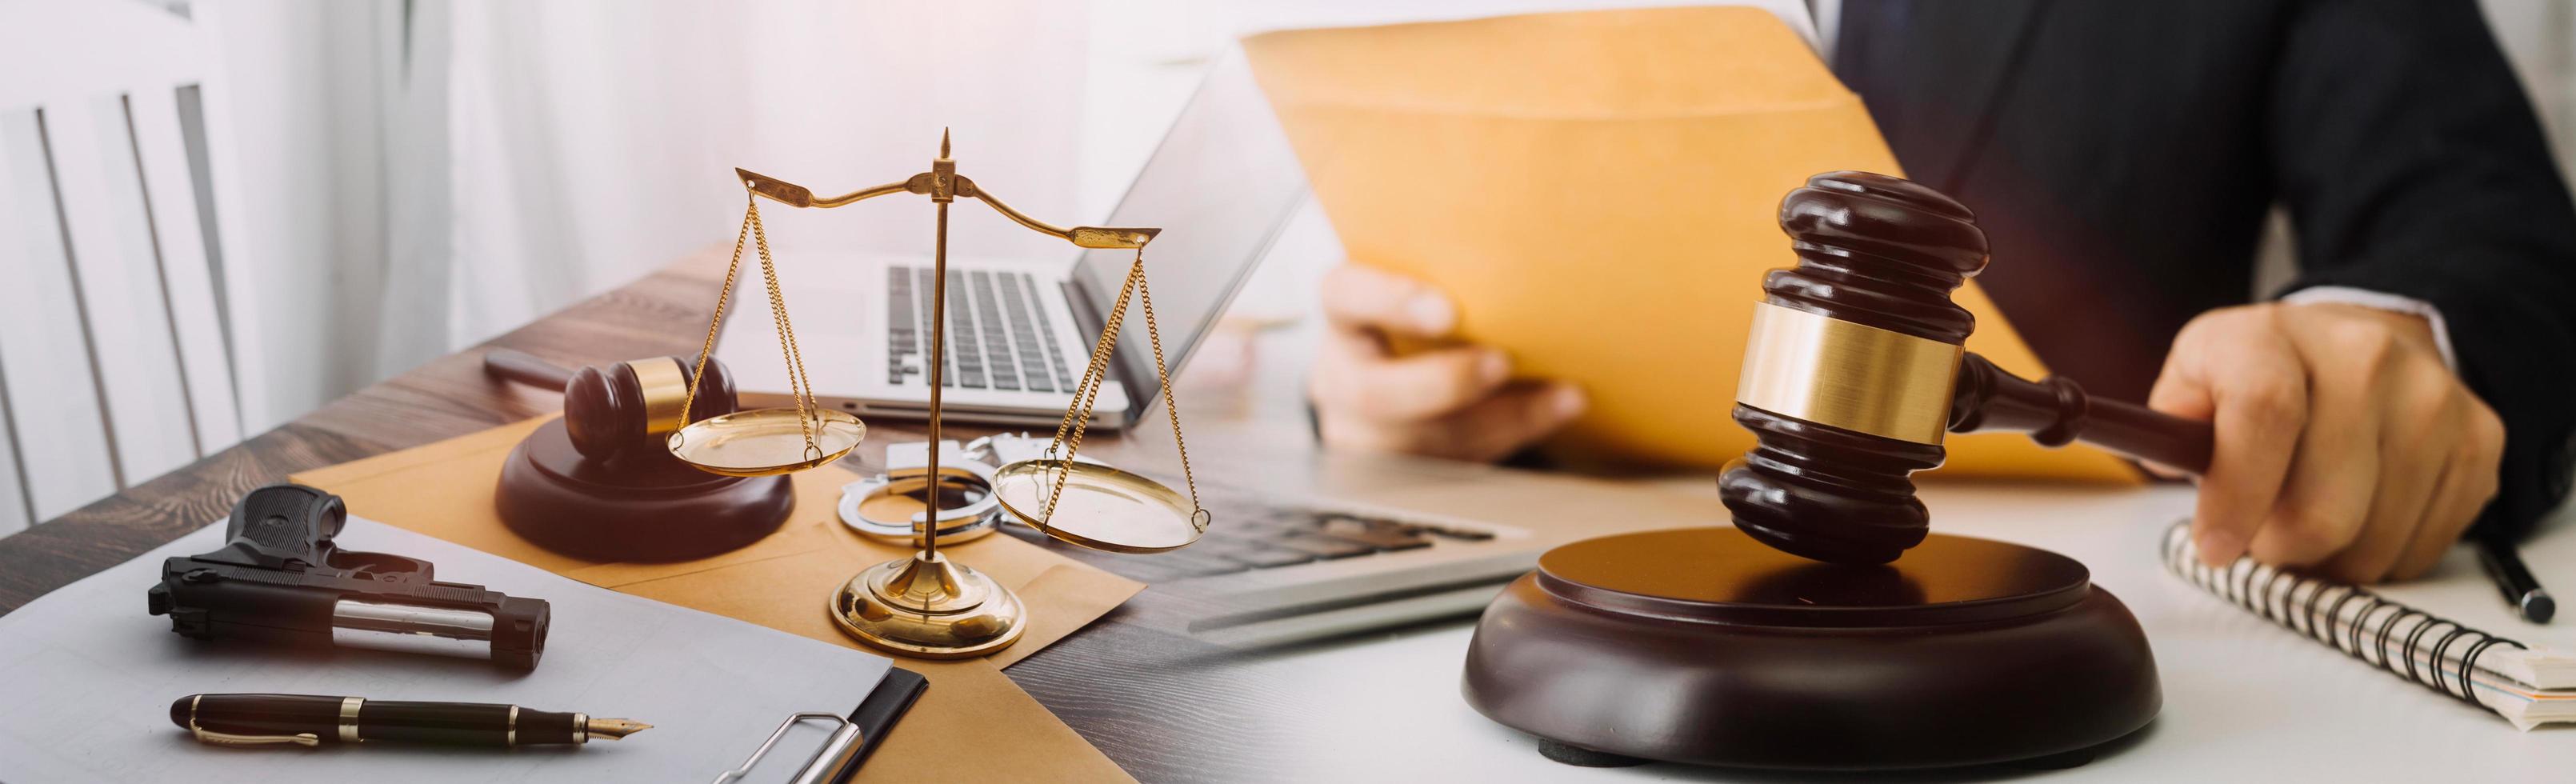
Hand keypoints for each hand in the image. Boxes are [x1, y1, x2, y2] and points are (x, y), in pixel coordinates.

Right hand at [1309, 264, 1585, 460]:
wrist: (1390, 376)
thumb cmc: (1415, 319)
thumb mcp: (1416, 289)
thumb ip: (1449, 278)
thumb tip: (1532, 256)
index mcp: (1343, 316)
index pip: (1346, 296)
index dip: (1391, 302)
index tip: (1448, 310)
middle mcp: (1341, 378)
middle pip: (1378, 393)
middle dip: (1447, 383)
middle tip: (1503, 362)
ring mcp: (1364, 435)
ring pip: (1425, 441)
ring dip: (1504, 418)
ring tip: (1564, 395)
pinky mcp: (1400, 472)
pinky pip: (1458, 465)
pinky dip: (1515, 434)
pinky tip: (1557, 410)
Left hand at [2148, 302, 2502, 581]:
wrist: (2363, 341)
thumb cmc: (2265, 374)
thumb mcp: (2195, 378)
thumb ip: (2169, 424)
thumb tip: (2168, 458)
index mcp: (2273, 337)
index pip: (2264, 416)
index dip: (2236, 497)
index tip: (2215, 547)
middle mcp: (2364, 358)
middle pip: (2324, 507)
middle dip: (2278, 546)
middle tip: (2262, 533)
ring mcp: (2431, 400)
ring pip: (2372, 542)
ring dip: (2327, 558)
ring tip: (2308, 518)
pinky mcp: (2477, 442)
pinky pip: (2420, 547)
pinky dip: (2378, 555)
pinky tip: (2359, 516)